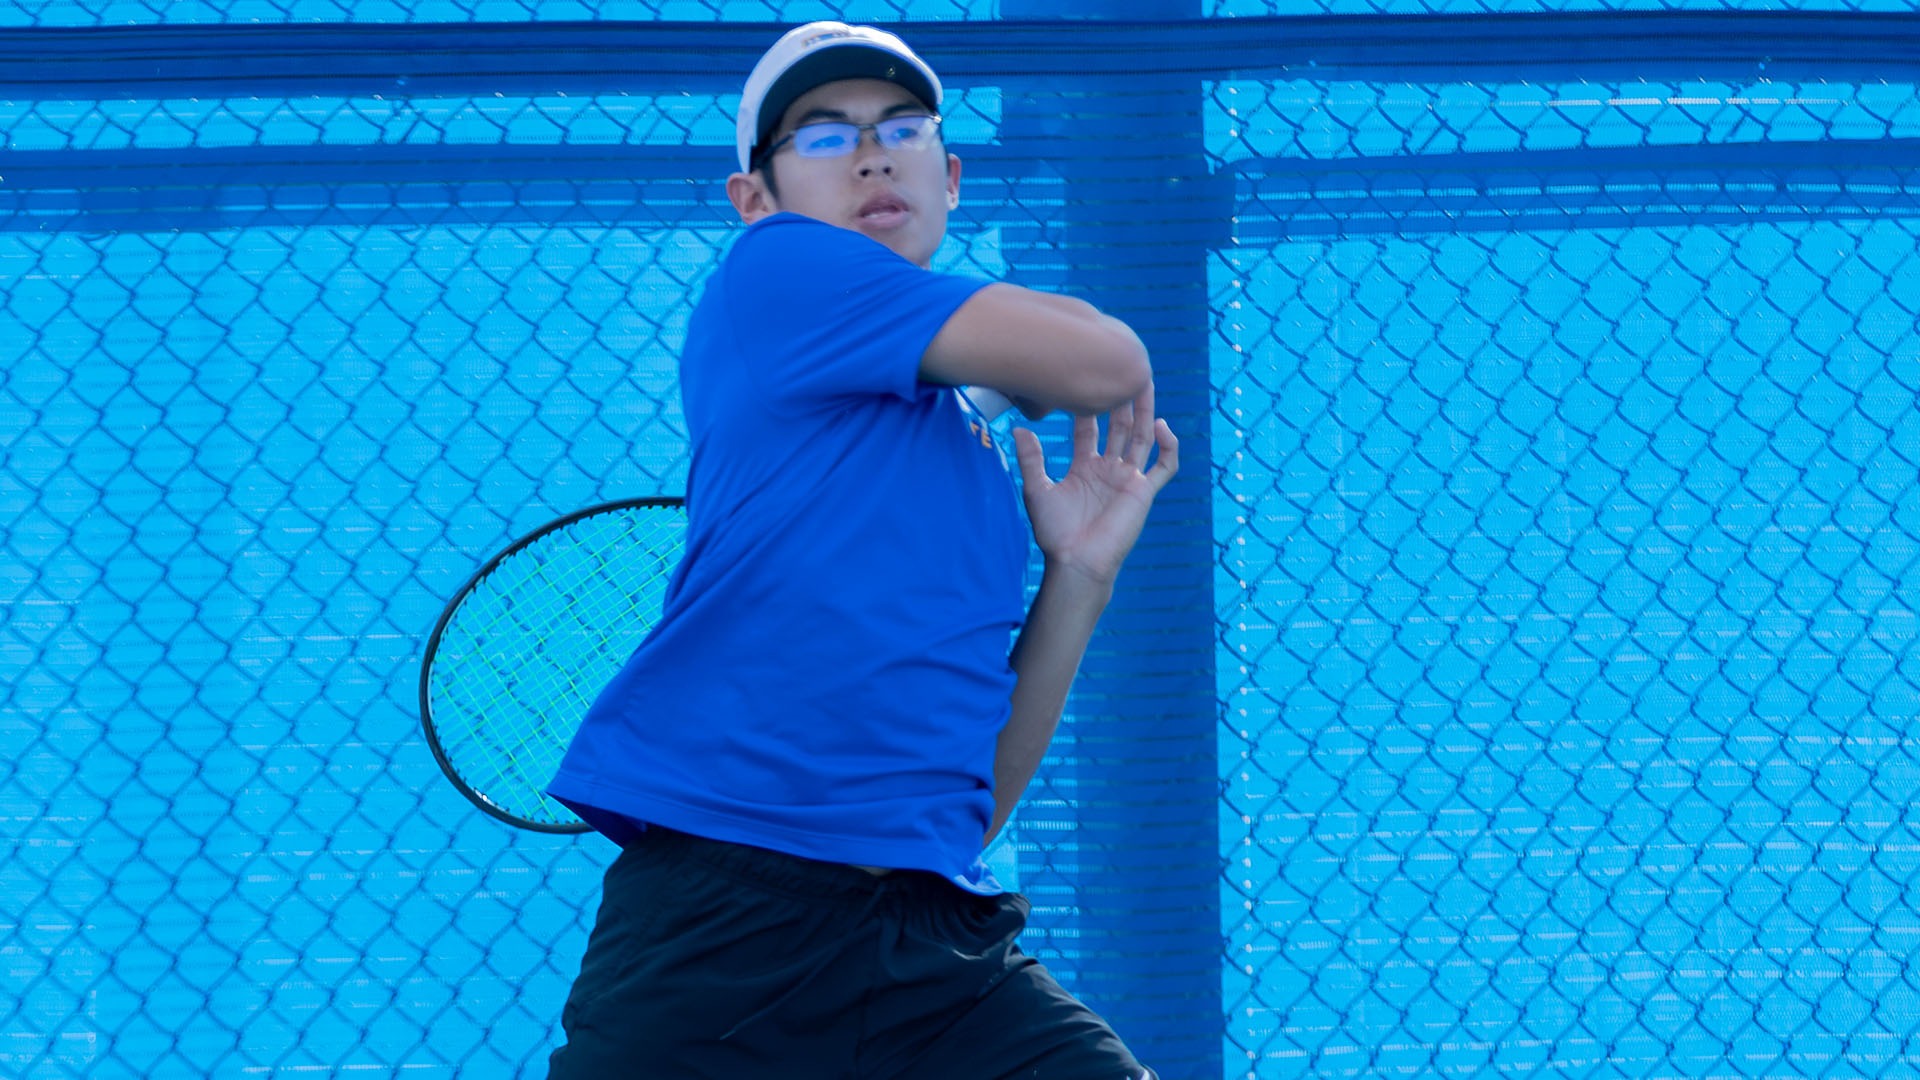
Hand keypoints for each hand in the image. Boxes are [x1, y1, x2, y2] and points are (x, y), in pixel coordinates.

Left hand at [1012, 387, 1178, 585]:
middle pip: (1119, 427)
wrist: (1075, 561)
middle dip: (1119, 400)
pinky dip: (1168, 446)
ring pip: (1142, 438)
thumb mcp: (1037, 490)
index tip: (1080, 381)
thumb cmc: (1055, 533)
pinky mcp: (1144, 492)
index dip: (1086, 407)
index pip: (1088, 429)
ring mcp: (1128, 479)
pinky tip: (1162, 426)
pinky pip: (1164, 466)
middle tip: (1118, 370)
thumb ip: (1032, 460)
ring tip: (1145, 383)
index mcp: (1085, 467)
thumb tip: (1019, 429)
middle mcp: (1109, 469)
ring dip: (1145, 412)